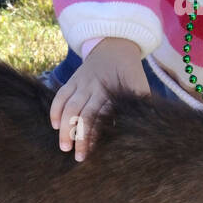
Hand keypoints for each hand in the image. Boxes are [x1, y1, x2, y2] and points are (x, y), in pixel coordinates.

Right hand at [50, 39, 148, 161]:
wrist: (116, 45)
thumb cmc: (131, 73)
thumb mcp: (140, 88)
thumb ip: (141, 107)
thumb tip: (147, 131)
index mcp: (113, 93)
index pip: (102, 118)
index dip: (95, 136)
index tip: (92, 153)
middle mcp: (96, 88)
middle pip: (84, 115)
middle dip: (79, 137)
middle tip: (78, 157)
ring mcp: (82, 83)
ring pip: (69, 107)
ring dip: (64, 128)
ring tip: (64, 146)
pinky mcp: (73, 80)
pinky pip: (60, 95)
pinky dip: (55, 109)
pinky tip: (55, 125)